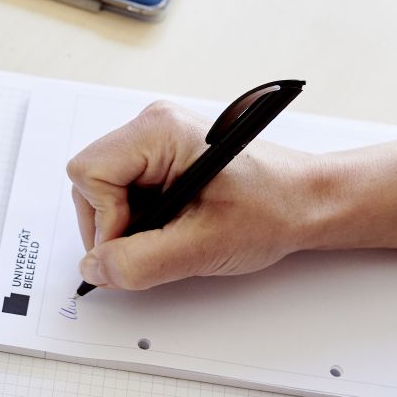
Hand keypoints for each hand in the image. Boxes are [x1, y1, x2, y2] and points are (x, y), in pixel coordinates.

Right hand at [67, 101, 322, 291]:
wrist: (307, 202)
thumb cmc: (273, 208)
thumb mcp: (203, 245)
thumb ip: (141, 261)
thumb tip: (95, 268)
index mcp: (159, 131)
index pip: (89, 173)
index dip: (105, 220)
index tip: (137, 245)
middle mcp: (152, 127)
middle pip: (90, 182)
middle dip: (113, 224)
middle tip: (156, 245)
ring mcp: (156, 143)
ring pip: (105, 192)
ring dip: (129, 225)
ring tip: (173, 235)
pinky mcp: (162, 160)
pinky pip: (125, 194)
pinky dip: (141, 221)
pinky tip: (176, 227)